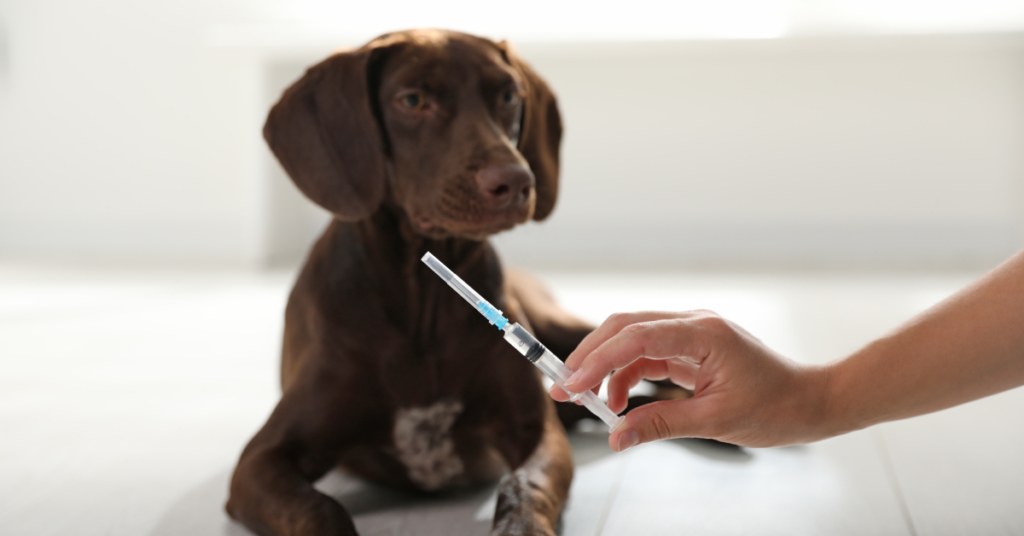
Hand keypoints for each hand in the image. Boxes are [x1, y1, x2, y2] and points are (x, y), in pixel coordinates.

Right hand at [549, 311, 832, 450]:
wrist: (811, 401)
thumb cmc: (776, 408)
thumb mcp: (716, 422)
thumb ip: (661, 424)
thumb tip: (616, 437)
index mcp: (703, 333)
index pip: (636, 337)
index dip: (598, 360)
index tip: (572, 386)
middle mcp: (694, 324)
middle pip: (625, 327)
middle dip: (590, 356)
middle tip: (563, 387)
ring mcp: (691, 334)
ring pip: (632, 340)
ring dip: (605, 368)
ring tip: (588, 402)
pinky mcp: (690, 349)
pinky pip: (647, 356)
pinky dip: (626, 376)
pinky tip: (619, 403)